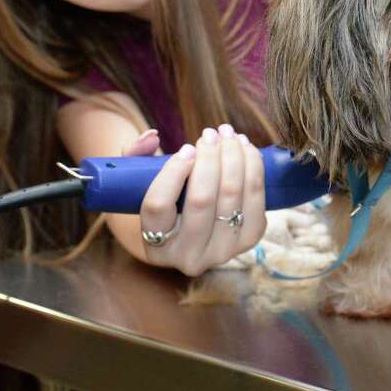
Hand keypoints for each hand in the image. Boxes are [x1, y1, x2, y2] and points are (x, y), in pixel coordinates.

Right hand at [127, 124, 266, 276]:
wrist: (195, 231)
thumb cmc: (164, 201)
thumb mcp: (137, 183)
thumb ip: (134, 156)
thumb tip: (150, 137)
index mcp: (156, 248)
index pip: (158, 207)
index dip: (172, 172)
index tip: (185, 148)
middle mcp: (189, 257)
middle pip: (201, 199)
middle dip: (208, 158)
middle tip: (209, 134)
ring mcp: (223, 250)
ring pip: (231, 195)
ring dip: (233, 156)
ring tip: (227, 134)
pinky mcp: (250, 238)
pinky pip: (256, 197)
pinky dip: (253, 166)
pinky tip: (245, 147)